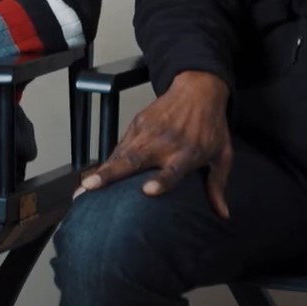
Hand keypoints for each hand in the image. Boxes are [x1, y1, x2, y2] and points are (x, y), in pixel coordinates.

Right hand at [76, 71, 234, 218]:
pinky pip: (121, 145)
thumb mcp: (221, 154)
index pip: (172, 170)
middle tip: (90, 189)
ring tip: (83, 188)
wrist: (199, 89)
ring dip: (102, 170)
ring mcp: (149, 132)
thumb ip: (217, 185)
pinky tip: (95, 177)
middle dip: (111, 174)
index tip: (146, 190)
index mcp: (187, 153)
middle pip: (135, 160)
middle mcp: (165, 143)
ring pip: (121, 153)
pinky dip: (108, 161)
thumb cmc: (211, 126)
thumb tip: (223, 215)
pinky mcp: (138, 123)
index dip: (160, 181)